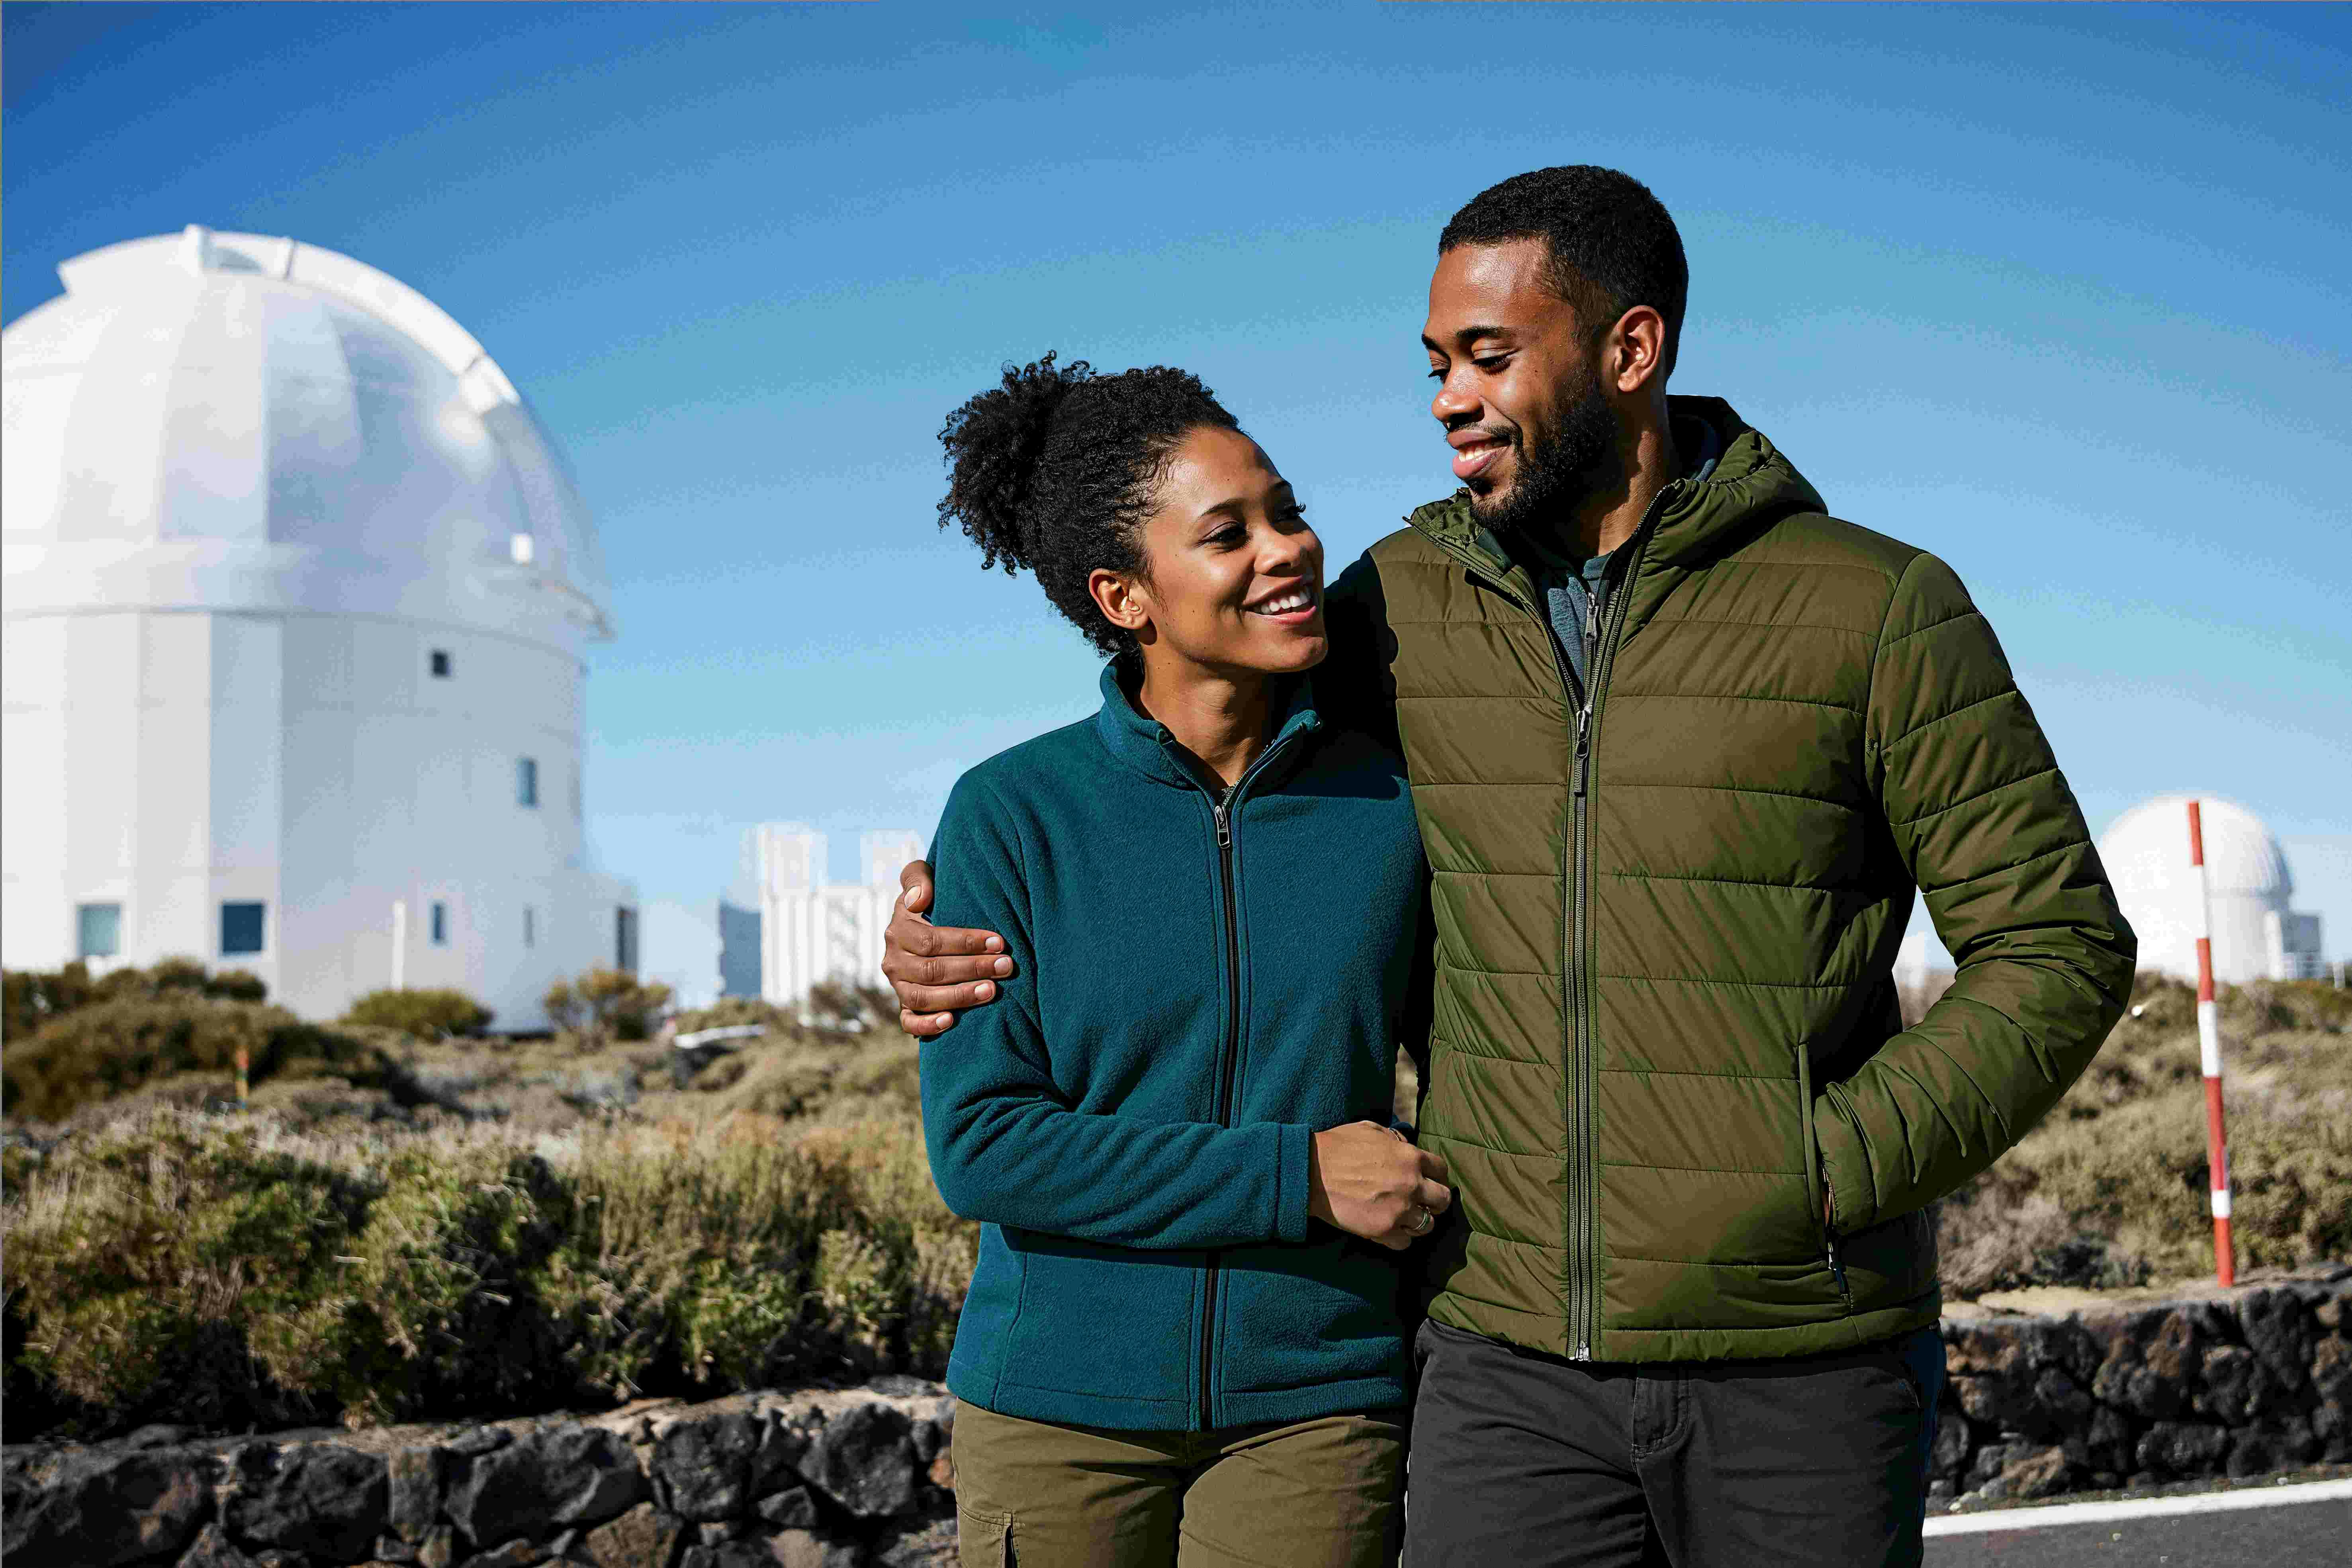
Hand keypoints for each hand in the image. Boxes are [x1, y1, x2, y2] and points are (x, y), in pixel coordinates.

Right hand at [881, 859, 1014, 1035]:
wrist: (922, 927)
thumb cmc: (930, 901)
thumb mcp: (920, 879)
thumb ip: (917, 878)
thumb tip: (919, 900)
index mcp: (898, 931)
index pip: (931, 941)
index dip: (966, 942)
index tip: (999, 942)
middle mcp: (893, 961)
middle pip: (932, 971)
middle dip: (973, 968)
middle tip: (1005, 966)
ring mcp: (898, 986)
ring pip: (924, 998)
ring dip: (959, 996)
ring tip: (992, 991)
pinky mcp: (904, 1007)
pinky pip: (909, 1022)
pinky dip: (927, 1025)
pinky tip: (951, 1021)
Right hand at [1308, 1122, 1451, 1250]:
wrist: (1310, 1172)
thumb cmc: (1337, 1147)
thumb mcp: (1371, 1130)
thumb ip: (1395, 1140)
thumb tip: (1405, 1146)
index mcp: (1410, 1157)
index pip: (1441, 1170)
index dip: (1436, 1176)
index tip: (1428, 1180)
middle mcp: (1411, 1185)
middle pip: (1443, 1200)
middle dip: (1434, 1201)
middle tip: (1422, 1202)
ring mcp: (1399, 1210)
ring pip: (1428, 1225)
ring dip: (1418, 1221)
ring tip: (1404, 1217)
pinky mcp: (1383, 1230)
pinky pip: (1405, 1242)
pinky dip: (1399, 1237)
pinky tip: (1388, 1229)